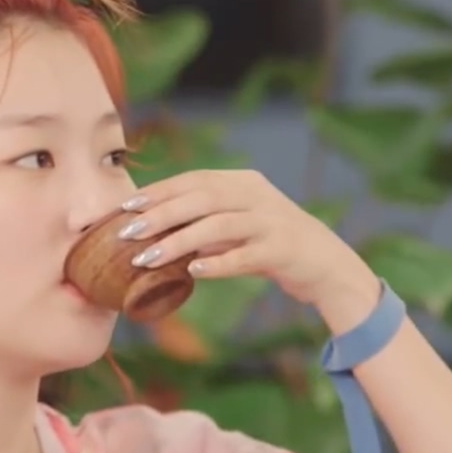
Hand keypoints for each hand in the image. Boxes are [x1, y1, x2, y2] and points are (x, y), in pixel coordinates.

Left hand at [115, 170, 379, 328]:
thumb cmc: (271, 245)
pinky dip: (218, 264)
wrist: (326, 265)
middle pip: (202, 199)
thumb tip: (153, 230)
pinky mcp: (283, 250)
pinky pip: (245, 256)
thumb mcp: (239, 225)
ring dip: (179, 241)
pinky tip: (193, 272)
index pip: (195, 180)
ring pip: (219, 226)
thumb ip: (204, 222)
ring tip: (148, 259)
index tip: (126, 206)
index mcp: (245, 183)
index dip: (159, 191)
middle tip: (128, 232)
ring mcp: (272, 222)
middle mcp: (258, 196)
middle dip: (161, 214)